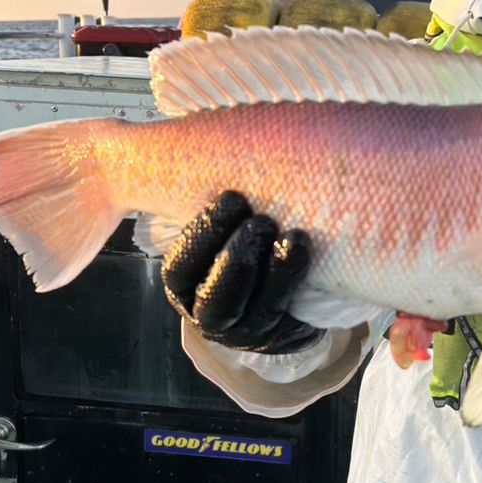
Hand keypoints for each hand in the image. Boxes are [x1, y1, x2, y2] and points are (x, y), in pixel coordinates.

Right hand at [162, 191, 320, 353]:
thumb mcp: (229, 225)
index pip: (180, 268)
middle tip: (262, 221)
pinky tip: (301, 249)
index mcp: (186, 286)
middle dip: (237, 256)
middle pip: (213, 297)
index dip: (203, 235)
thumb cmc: (254, 243)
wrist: (300, 285)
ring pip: (251, 312)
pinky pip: (287, 315)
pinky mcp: (282, 339)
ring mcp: (246, 333)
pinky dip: (294, 280)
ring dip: (272, 271)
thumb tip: (214, 144)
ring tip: (291, 235)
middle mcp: (209, 315)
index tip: (232, 197)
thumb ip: (222, 205)